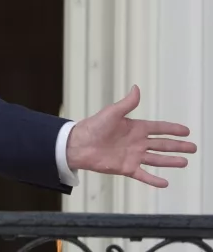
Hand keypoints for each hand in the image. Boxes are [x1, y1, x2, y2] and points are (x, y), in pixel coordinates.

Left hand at [66, 85, 195, 186]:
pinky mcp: (126, 168)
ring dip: (170, 161)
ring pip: (157, 159)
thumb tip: (136, 88)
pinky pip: (143, 175)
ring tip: (185, 162)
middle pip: (162, 144)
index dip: (172, 129)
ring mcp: (132, 155)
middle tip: (193, 148)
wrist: (78, 145)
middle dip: (178, 146)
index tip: (186, 130)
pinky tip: (165, 182)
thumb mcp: (112, 113)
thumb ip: (127, 103)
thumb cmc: (92, 126)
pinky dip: (154, 180)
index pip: (159, 128)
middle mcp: (136, 142)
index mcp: (135, 127)